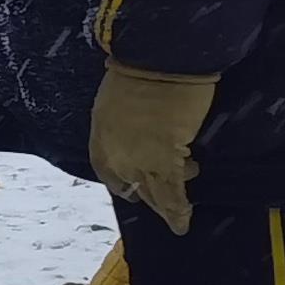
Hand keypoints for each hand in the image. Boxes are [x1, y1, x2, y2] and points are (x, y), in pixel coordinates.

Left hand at [88, 62, 217, 234]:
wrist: (157, 63)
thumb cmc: (137, 74)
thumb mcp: (114, 104)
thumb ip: (122, 127)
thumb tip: (138, 137)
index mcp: (100, 141)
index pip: (109, 174)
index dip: (123, 184)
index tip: (133, 192)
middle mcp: (116, 156)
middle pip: (131, 187)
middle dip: (146, 198)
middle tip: (160, 207)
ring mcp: (140, 161)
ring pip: (154, 194)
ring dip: (167, 207)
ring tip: (179, 214)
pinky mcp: (168, 160)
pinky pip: (173, 191)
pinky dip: (179, 209)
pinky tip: (184, 221)